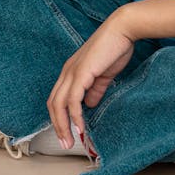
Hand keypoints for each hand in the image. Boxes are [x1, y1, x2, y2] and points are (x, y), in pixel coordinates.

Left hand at [46, 13, 135, 152]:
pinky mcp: (81, 73)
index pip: (57, 99)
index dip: (60, 117)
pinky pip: (72, 100)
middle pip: (53, 104)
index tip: (68, 134)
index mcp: (70, 71)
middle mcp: (66, 72)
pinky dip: (75, 116)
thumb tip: (90, 105)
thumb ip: (95, 90)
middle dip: (58, 126)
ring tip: (71, 141)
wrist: (122, 30)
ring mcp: (72, 72)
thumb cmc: (114, 49)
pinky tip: (81, 127)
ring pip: (58, 104)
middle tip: (66, 143)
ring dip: (63, 125)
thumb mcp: (103, 75)